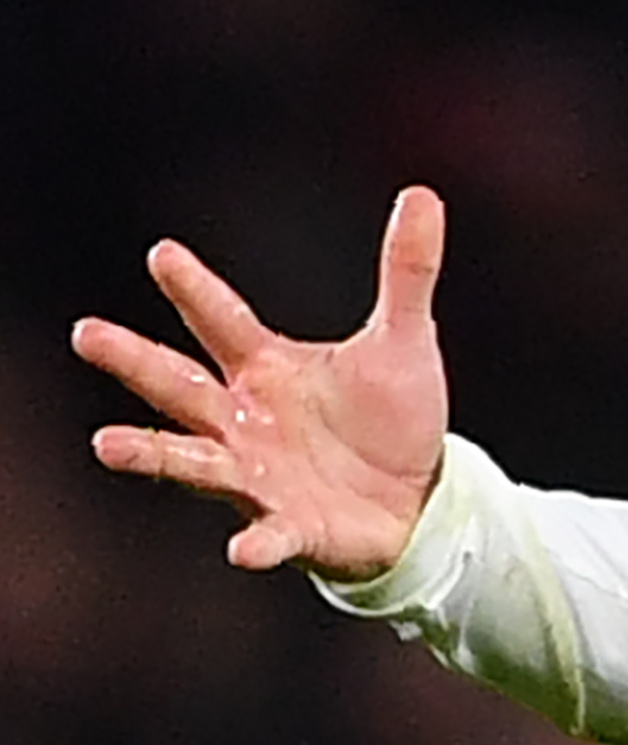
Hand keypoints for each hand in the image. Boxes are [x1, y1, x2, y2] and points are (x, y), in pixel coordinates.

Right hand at [72, 186, 452, 579]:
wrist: (416, 502)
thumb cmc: (392, 421)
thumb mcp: (403, 341)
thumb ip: (406, 273)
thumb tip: (423, 193)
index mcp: (266, 369)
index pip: (222, 320)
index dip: (195, 289)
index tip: (163, 253)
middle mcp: (245, 419)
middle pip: (178, 384)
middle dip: (134, 361)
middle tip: (86, 333)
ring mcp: (258, 475)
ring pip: (192, 459)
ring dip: (151, 452)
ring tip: (106, 443)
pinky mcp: (291, 526)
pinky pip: (267, 534)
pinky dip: (256, 543)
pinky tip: (241, 551)